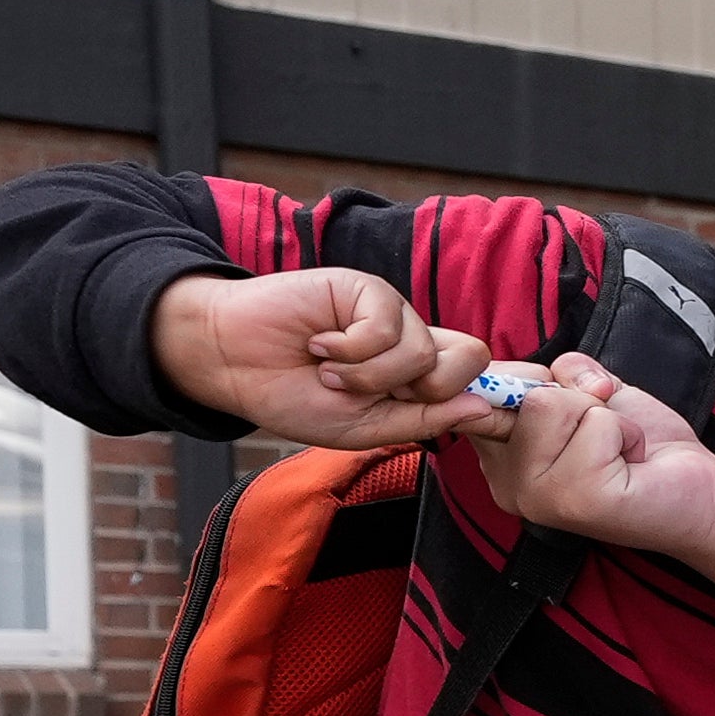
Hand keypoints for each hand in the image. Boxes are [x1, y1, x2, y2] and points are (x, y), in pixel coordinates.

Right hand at [150, 269, 497, 446]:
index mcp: (419, 376)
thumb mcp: (364, 427)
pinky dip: (348, 349)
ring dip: (367, 376)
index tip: (440, 416)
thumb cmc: (294, 397)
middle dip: (422, 392)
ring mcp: (392, 312)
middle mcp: (413, 340)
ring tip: (328, 372)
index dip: (475, 397)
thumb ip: (422, 419)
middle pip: (471, 358)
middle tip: (371, 394)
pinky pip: (386, 326)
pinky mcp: (366, 288)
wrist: (234, 363)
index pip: (477, 378)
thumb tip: (480, 406)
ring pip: (423, 352)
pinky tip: (319, 344)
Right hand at [465, 355, 714, 557]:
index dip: (517, 375)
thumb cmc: (641, 444)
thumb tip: (550, 381)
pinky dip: (626, 433)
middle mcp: (507, 483)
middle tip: (603, 434)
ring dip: (603, 416)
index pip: (478, 390)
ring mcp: (537, 497)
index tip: (561, 397)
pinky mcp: (574, 501)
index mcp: (499, 456)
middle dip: (574, 395)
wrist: (698, 491)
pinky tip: (631, 465)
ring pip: (552, 404)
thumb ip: (556, 375)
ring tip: (618, 450)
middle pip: (520, 390)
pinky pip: (593, 424)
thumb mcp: (589, 393)